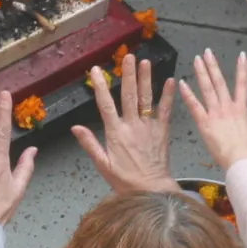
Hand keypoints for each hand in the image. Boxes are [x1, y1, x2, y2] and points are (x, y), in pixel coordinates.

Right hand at [69, 53, 176, 195]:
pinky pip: (166, 111)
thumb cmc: (125, 181)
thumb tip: (75, 127)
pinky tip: (171, 81)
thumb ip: (90, 144)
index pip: (106, 105)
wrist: (152, 190)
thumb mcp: (103, 165)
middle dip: (128, 75)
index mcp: (116, 133)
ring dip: (146, 79)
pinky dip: (168, 96)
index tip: (96, 70)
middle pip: (129, 96)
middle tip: (128, 57)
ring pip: (146, 99)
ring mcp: (149, 127)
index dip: (101, 86)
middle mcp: (132, 126)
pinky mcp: (163, 131)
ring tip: (146, 62)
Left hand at [178, 48, 246, 169]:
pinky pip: (195, 105)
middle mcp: (228, 107)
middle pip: (220, 82)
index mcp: (241, 108)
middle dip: (214, 66)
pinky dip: (188, 94)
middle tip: (207, 52)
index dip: (242, 69)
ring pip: (207, 89)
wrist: (241, 160)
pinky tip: (182, 83)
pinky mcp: (204, 122)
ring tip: (197, 60)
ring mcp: (215, 113)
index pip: (243, 84)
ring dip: (202, 73)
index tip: (241, 55)